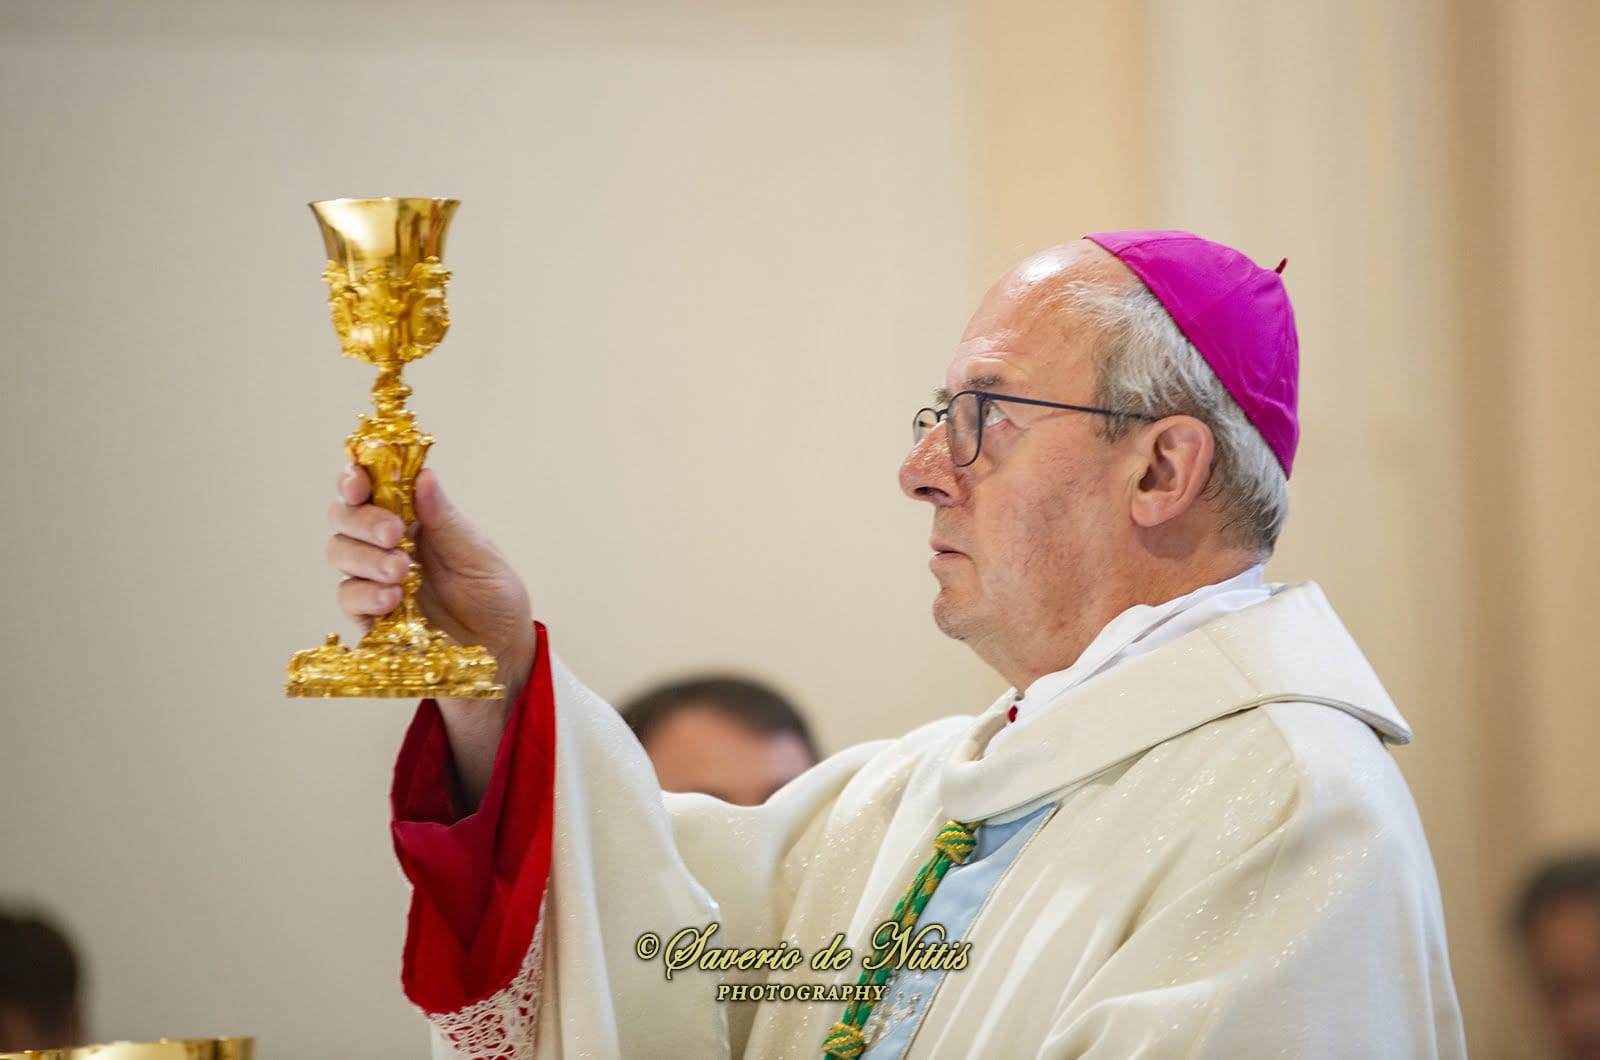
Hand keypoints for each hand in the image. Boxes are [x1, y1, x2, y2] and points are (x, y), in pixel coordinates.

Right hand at [327, 465, 533, 803]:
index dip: (355, 478)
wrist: (503, 653)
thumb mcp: (479, 555)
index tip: (358, 482)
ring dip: (366, 559)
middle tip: (394, 533)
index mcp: (414, 517)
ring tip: (402, 572)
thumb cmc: (495, 598)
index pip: (371, 487)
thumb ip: (445, 520)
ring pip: (340, 554)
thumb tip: (423, 477)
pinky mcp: (372, 617)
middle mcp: (387, 544)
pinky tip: (393, 600)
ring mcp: (376, 580)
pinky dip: (366, 596)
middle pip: (345, 517)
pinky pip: (349, 599)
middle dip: (363, 520)